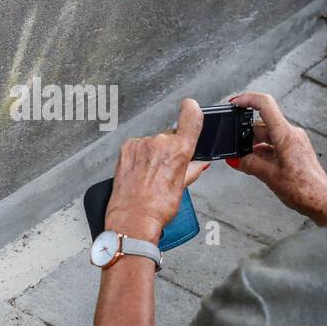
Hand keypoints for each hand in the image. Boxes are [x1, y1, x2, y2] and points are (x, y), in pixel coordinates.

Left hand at [106, 99, 204, 240]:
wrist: (132, 218)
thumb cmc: (157, 208)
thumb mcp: (181, 188)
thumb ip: (192, 169)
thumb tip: (199, 163)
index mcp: (180, 150)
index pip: (190, 117)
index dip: (191, 110)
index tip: (190, 107)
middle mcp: (160, 143)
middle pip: (170, 136)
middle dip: (169, 149)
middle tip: (165, 170)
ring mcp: (142, 144)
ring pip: (153, 142)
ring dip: (153, 154)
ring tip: (150, 175)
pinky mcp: (127, 147)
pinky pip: (138, 146)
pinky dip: (140, 156)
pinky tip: (140, 172)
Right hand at [228, 92, 326, 224]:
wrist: (323, 202)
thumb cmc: (304, 190)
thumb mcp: (269, 176)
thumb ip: (249, 164)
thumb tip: (235, 159)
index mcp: (286, 135)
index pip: (265, 105)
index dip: (247, 100)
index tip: (234, 103)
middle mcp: (291, 134)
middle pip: (262, 124)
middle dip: (245, 135)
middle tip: (234, 149)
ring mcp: (294, 142)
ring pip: (267, 136)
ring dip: (253, 146)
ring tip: (244, 161)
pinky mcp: (295, 151)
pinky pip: (274, 145)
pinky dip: (262, 152)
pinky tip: (255, 164)